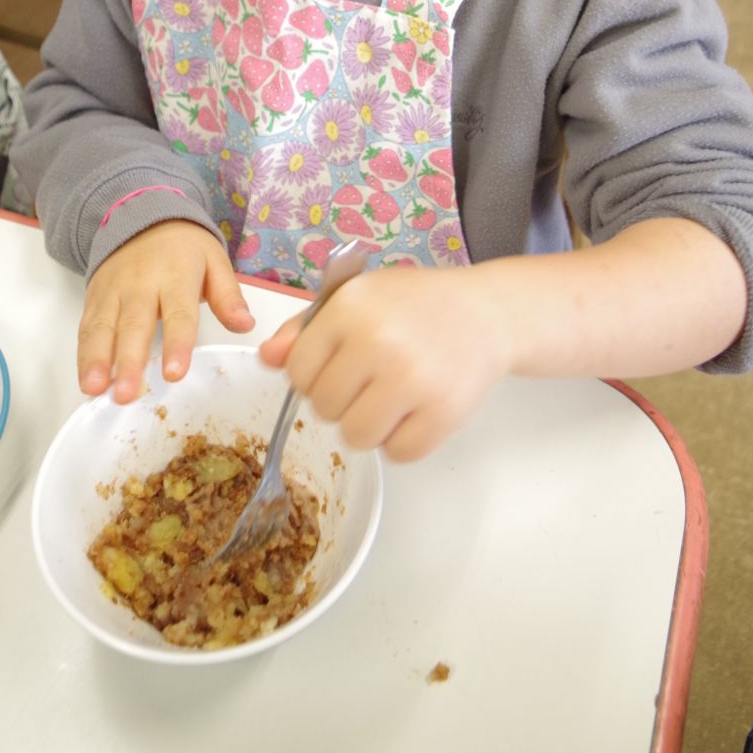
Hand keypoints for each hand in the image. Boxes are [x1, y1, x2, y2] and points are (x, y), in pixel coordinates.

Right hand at [78, 220, 254, 402]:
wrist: (142, 215)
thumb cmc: (182, 247)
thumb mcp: (214, 261)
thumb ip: (228, 295)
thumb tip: (245, 325)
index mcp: (176, 276)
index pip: (178, 314)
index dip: (177, 345)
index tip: (174, 373)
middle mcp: (141, 285)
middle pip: (134, 326)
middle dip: (129, 361)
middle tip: (127, 394)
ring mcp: (113, 292)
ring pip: (103, 328)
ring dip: (97, 361)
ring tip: (96, 390)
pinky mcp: (94, 298)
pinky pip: (87, 327)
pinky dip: (84, 354)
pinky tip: (87, 380)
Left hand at [259, 266, 513, 461]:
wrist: (486, 312)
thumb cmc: (415, 304)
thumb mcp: (356, 298)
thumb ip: (305, 330)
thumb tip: (266, 359)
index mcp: (348, 309)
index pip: (298, 373)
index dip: (314, 375)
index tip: (339, 364)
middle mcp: (377, 342)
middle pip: (323, 408)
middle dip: (341, 400)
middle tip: (371, 378)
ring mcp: (412, 380)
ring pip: (356, 437)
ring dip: (369, 425)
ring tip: (390, 396)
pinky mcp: (443, 413)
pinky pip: (398, 454)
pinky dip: (403, 440)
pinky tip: (415, 409)